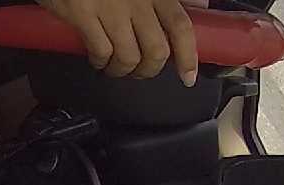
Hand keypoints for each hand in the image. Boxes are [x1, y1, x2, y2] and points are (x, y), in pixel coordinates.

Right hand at [35, 0, 208, 84]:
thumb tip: (200, 5)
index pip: (181, 27)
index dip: (187, 57)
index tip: (187, 77)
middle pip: (156, 50)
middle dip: (148, 71)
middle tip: (139, 72)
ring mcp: (111, 8)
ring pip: (128, 57)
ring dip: (121, 71)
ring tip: (114, 69)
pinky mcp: (84, 14)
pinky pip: (100, 51)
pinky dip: (100, 63)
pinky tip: (97, 60)